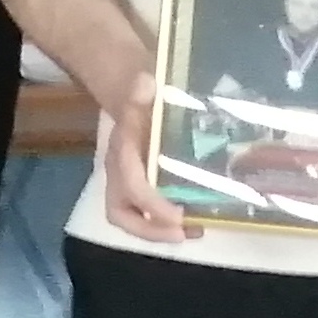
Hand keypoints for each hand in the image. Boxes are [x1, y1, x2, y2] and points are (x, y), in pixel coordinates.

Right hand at [97, 72, 195, 244]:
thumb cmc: (141, 93)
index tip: (178, 216)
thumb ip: (142, 87)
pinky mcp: (142, 187)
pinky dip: (170, 225)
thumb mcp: (142, 85)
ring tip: (195, 232)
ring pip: (132, 219)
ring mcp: (128, 182)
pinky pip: (148, 214)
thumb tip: (146, 83)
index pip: (131, 185)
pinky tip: (198, 224)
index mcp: (121, 151)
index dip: (151, 204)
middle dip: (150, 230)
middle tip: (182, 234)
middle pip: (122, 213)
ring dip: (161, 232)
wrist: (131, 93)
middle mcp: (119, 172)